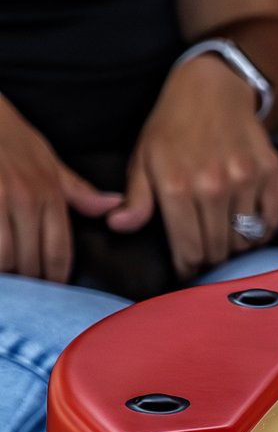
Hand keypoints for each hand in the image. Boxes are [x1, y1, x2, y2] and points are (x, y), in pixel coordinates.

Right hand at [0, 99, 120, 282]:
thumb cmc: (8, 138)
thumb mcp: (47, 161)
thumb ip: (77, 191)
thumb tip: (113, 207)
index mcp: (49, 194)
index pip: (59, 251)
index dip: (54, 279)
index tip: (50, 291)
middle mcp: (25, 199)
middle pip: (31, 261)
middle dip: (28, 282)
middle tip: (26, 293)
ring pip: (5, 259)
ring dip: (6, 276)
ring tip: (10, 283)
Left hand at [114, 54, 277, 278]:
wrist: (212, 88)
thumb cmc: (173, 125)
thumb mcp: (143, 159)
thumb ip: (136, 199)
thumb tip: (120, 227)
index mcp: (176, 186)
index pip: (188, 249)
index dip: (187, 267)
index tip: (186, 271)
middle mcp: (213, 186)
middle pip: (218, 249)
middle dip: (209, 259)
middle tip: (204, 256)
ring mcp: (246, 179)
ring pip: (246, 239)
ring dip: (235, 247)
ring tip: (224, 241)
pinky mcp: (270, 172)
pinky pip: (271, 220)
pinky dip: (261, 232)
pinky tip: (248, 229)